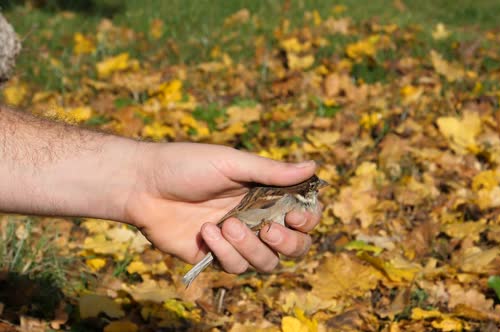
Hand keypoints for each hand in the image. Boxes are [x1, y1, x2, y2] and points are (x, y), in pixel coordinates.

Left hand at [124, 142, 321, 272]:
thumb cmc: (187, 165)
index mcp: (266, 194)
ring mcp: (238, 240)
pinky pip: (236, 267)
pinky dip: (225, 252)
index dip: (308, 219)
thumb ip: (271, 171)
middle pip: (294, 246)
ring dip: (250, 248)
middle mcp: (258, 219)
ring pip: (267, 262)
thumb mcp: (231, 162)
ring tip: (226, 225)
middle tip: (268, 231)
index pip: (303, 214)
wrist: (142, 185)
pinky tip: (206, 231)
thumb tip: (313, 166)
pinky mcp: (217, 257)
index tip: (296, 215)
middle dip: (287, 243)